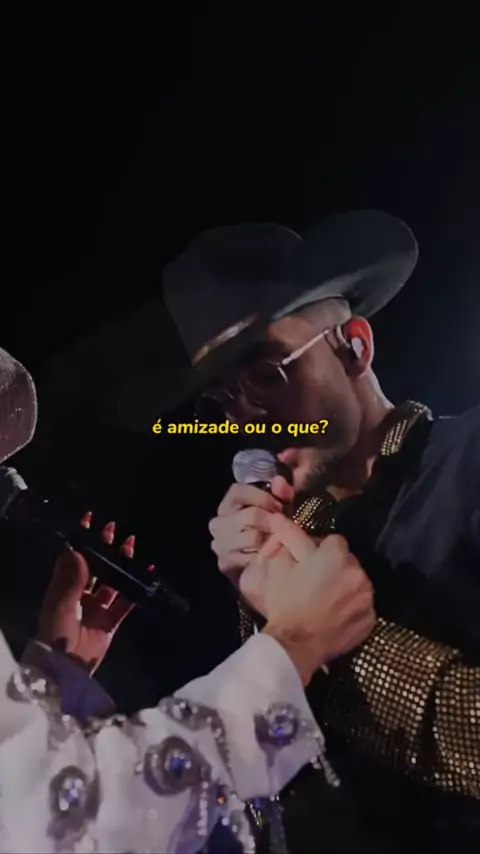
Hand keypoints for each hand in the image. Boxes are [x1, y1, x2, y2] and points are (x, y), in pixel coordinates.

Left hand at [38, 514, 135, 674]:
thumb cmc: (57, 633)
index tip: (88, 520)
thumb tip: (76, 548)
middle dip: (104, 549)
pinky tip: (145, 573)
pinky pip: (126, 601)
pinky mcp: (111, 622)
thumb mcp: (61, 603)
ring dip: (121, 564)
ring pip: (112, 581)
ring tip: (131, 545)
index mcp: (62, 589)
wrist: (67, 668)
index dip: (80, 541)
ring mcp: (96, 609)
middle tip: (113, 530)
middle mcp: (79, 596)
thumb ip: (72, 577)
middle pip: (94, 567)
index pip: (72, 559)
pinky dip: (136, 588)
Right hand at [209, 476, 293, 585]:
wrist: (263, 566)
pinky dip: (263, 557)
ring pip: (252, 536)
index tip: (279, 506)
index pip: (237, 491)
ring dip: (269, 540)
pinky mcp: (224, 562)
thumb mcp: (277, 509)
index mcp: (227, 504)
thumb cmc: (269, 530)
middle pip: (250, 515)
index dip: (262, 497)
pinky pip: (251, 557)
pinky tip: (268, 557)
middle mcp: (218, 522)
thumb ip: (281, 493)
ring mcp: (219, 543)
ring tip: (276, 542)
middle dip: (271, 521)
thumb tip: (279, 481)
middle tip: (281, 528)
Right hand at [244, 516, 375, 684]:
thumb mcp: (279, 565)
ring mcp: (367, 597)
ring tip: (326, 600)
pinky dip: (352, 608)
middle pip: (348, 561)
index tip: (310, 564)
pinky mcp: (370, 619)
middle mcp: (358, 572)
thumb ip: (287, 538)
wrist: (295, 644)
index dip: (320, 551)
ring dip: (345, 586)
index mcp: (336, 554)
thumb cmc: (284, 602)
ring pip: (357, 582)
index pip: (333, 541)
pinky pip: (362, 606)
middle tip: (316, 582)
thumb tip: (279, 516)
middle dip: (335, 567)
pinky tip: (335, 614)